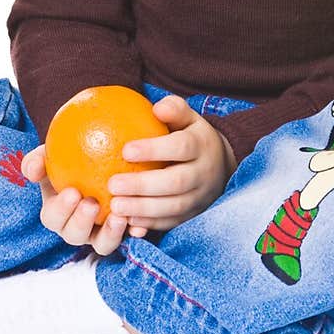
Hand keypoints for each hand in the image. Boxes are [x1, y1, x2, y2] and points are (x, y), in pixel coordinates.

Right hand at [20, 146, 148, 254]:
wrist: (104, 154)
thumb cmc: (73, 154)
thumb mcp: (52, 153)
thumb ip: (39, 159)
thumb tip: (32, 170)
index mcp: (57, 211)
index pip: (52, 217)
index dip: (60, 210)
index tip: (72, 192)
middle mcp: (77, 226)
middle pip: (74, 235)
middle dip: (81, 222)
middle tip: (92, 203)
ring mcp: (100, 233)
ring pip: (102, 244)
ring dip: (109, 234)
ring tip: (119, 216)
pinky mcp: (124, 232)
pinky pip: (129, 237)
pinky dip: (135, 232)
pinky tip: (141, 224)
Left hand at [106, 94, 237, 233]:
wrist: (221, 165)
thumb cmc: (191, 135)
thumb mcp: (188, 117)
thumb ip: (174, 109)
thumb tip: (157, 108)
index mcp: (202, 145)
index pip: (181, 147)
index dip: (154, 149)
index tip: (125, 150)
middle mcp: (204, 173)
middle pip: (176, 182)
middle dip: (143, 185)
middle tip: (112, 184)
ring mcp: (200, 197)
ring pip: (174, 207)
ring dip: (142, 209)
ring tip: (114, 206)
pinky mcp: (193, 215)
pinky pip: (172, 223)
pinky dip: (149, 224)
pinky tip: (127, 222)